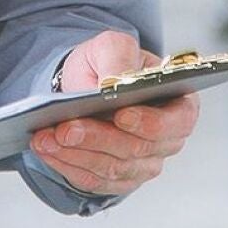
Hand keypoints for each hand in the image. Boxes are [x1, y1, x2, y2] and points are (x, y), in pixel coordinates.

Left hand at [28, 31, 200, 197]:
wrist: (86, 83)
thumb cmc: (107, 63)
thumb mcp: (113, 46)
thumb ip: (120, 56)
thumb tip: (117, 81)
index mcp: (179, 104)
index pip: (176, 122)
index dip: (150, 122)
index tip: (121, 115)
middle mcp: (166, 140)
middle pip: (136, 149)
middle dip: (97, 138)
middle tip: (67, 127)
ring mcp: (143, 164)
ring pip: (111, 168)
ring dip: (76, 153)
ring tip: (47, 137)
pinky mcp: (117, 180)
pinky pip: (93, 181)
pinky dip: (67, 166)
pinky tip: (48, 150)